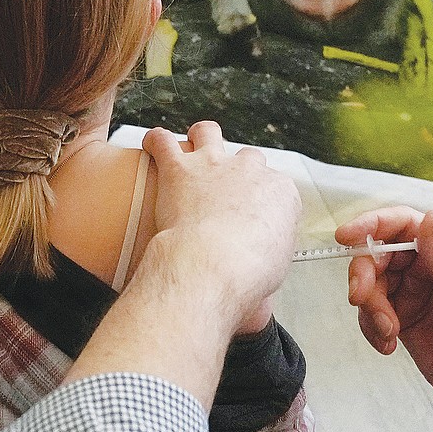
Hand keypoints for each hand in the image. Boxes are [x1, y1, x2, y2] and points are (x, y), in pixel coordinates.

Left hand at [143, 122, 300, 331]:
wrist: (214, 265)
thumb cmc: (245, 278)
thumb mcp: (272, 281)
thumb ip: (265, 275)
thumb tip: (257, 299)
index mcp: (282, 194)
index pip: (276, 190)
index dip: (262, 203)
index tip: (252, 220)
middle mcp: (251, 170)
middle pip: (248, 159)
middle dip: (237, 171)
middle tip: (223, 192)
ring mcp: (214, 164)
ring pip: (208, 132)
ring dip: (199, 138)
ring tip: (189, 148)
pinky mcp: (179, 168)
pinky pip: (163, 141)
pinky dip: (155, 141)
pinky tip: (150, 145)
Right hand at [336, 206, 432, 417]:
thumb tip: (430, 217)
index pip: (404, 225)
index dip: (372, 225)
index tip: (348, 236)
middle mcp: (427, 268)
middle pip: (379, 254)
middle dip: (364, 274)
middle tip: (360, 297)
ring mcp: (412, 293)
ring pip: (371, 284)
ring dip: (371, 308)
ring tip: (388, 331)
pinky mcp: (401, 319)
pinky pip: (371, 313)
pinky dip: (371, 328)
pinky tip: (388, 343)